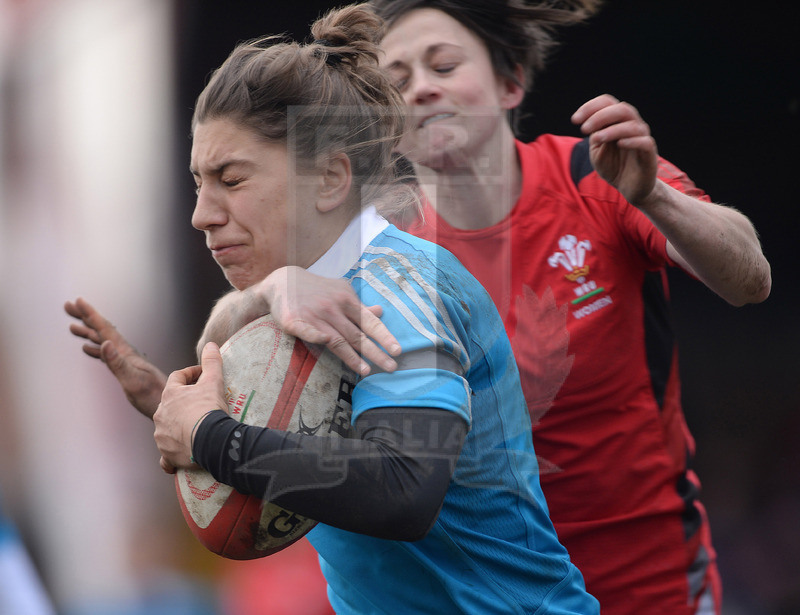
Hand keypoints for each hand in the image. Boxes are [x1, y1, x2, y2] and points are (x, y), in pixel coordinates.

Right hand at [65, 297, 166, 418]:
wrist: (167, 404)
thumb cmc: (152, 396)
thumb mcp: (133, 380)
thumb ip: (118, 363)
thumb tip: (105, 343)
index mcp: (125, 353)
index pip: (105, 328)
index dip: (91, 314)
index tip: (78, 301)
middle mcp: (125, 353)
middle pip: (102, 330)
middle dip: (85, 318)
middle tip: (69, 307)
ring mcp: (126, 361)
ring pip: (103, 341)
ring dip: (88, 332)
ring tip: (73, 326)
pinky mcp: (126, 370)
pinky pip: (106, 354)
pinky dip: (95, 348)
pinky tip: (89, 349)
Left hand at [154, 342, 226, 472]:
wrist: (208, 440)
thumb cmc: (208, 409)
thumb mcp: (213, 382)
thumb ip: (212, 362)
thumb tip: (211, 344)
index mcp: (170, 395)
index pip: (177, 378)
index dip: (190, 374)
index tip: (202, 375)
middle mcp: (161, 414)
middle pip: (170, 404)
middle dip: (183, 403)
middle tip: (200, 403)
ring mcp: (161, 435)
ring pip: (166, 428)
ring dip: (176, 427)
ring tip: (193, 429)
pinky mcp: (166, 454)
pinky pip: (165, 456)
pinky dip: (171, 456)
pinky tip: (178, 456)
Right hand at [264, 267, 401, 375]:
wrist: (281, 281)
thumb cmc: (316, 290)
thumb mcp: (340, 292)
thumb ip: (359, 306)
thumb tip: (381, 312)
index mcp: (346, 300)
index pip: (369, 322)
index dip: (384, 336)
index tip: (398, 350)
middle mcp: (333, 308)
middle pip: (357, 335)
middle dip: (376, 352)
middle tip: (392, 367)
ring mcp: (314, 315)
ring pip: (337, 339)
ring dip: (353, 357)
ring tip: (367, 371)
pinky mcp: (294, 321)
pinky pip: (308, 331)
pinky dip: (317, 336)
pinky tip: (326, 343)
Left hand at [571, 94, 658, 206]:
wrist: (630, 188)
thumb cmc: (613, 167)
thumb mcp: (597, 153)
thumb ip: (595, 139)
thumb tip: (594, 128)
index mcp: (618, 121)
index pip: (608, 102)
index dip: (591, 107)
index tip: (575, 120)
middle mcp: (633, 125)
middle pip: (621, 109)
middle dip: (600, 116)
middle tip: (584, 129)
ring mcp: (643, 138)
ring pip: (632, 125)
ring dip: (612, 130)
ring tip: (596, 138)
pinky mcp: (650, 154)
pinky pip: (645, 142)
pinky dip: (632, 141)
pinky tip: (619, 144)